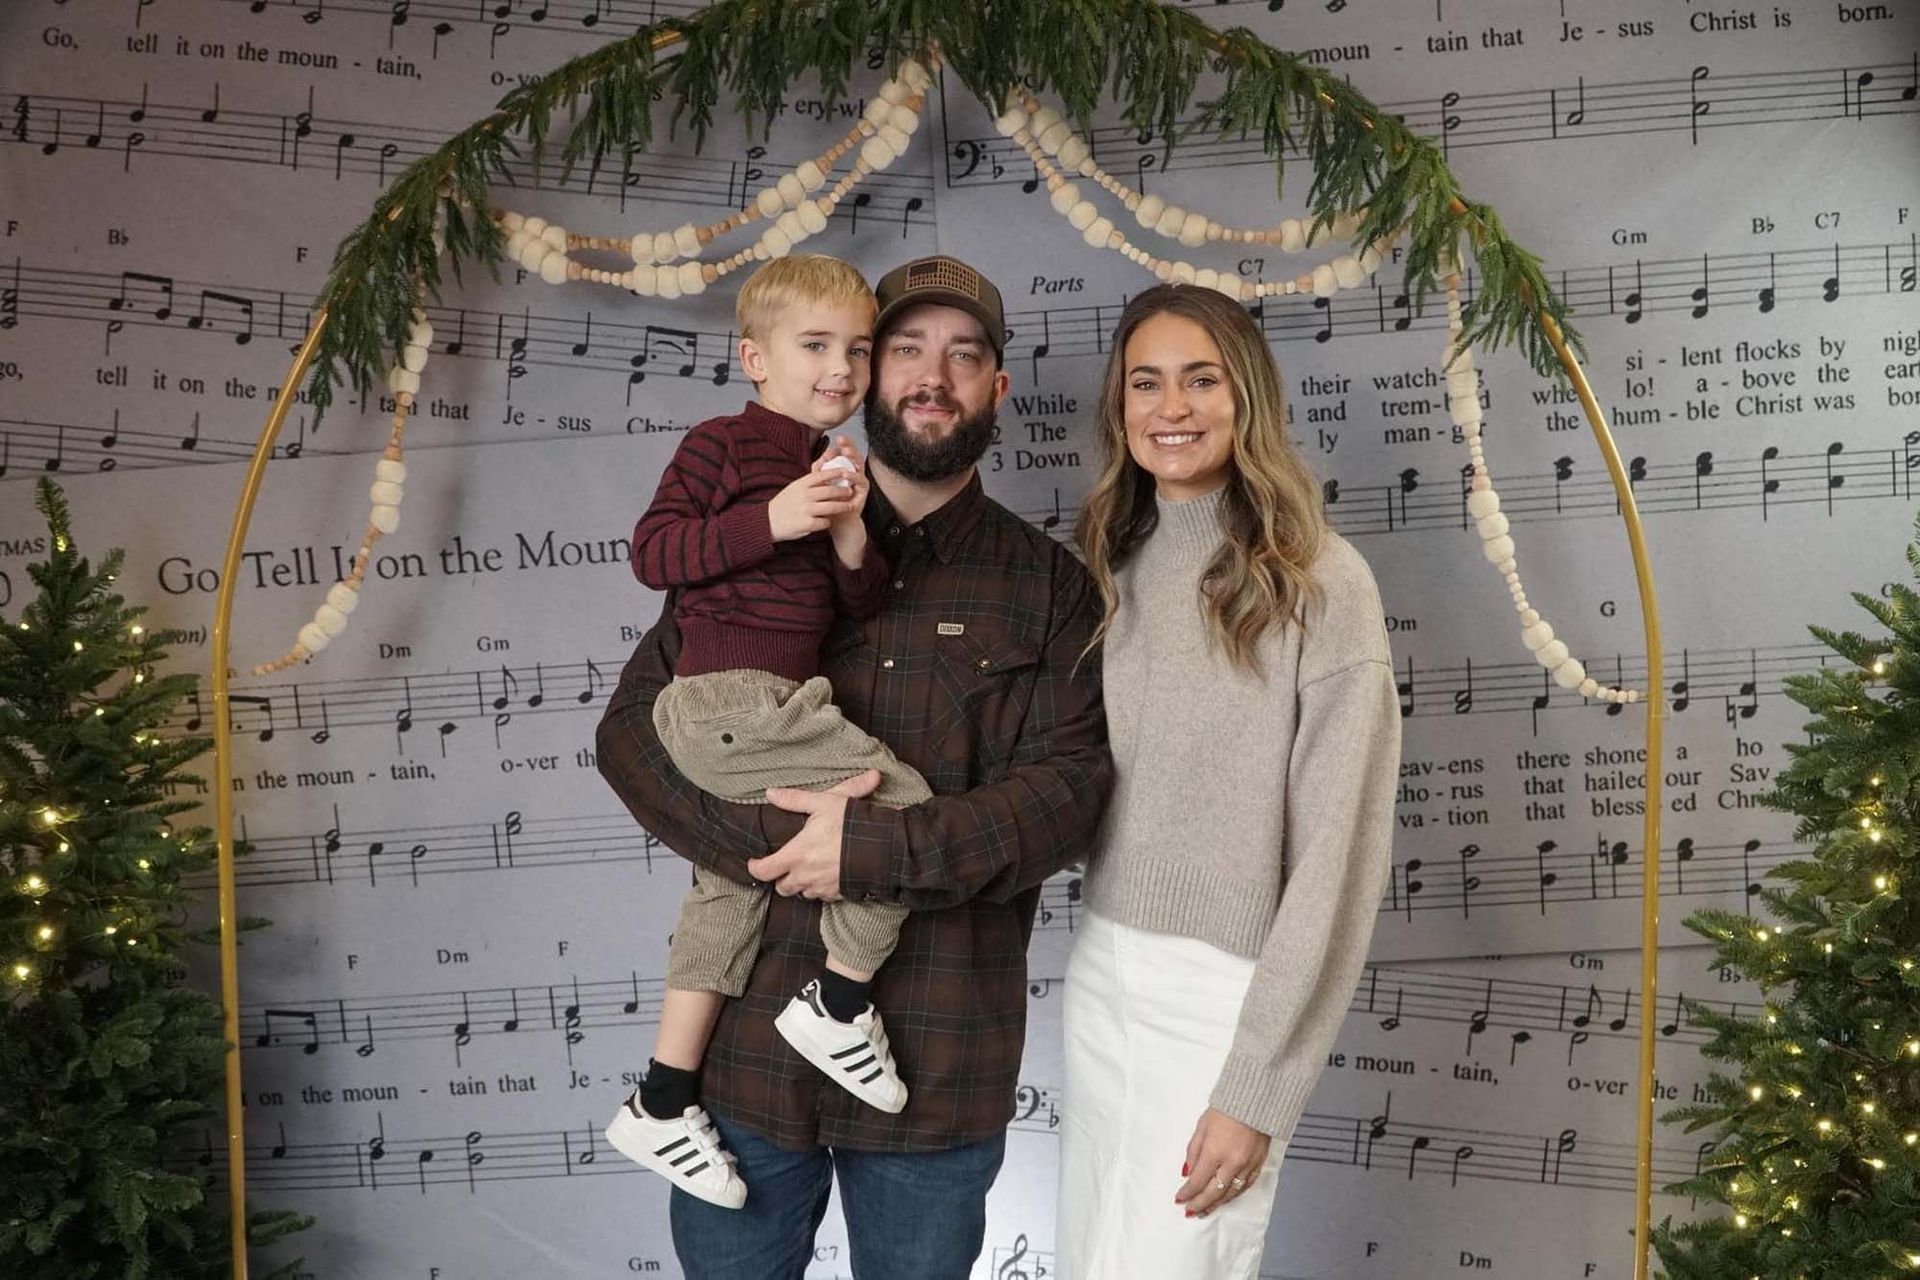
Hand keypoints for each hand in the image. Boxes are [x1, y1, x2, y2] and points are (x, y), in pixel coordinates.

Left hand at [746, 770, 879, 899]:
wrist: (882, 847)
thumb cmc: (850, 824)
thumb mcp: (823, 803)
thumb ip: (795, 799)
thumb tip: (771, 793)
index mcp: (796, 854)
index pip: (764, 871)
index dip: (755, 868)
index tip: (755, 862)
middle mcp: (805, 875)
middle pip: (781, 887)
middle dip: (780, 878)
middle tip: (785, 866)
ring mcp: (821, 887)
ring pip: (801, 893)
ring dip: (800, 884)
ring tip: (807, 869)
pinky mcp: (837, 894)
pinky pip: (821, 896)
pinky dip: (819, 888)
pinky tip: (826, 874)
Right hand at [769, 469, 855, 541]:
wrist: (768, 521)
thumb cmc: (783, 504)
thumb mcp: (793, 488)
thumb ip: (808, 483)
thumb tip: (826, 476)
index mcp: (800, 485)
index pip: (821, 475)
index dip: (835, 472)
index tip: (846, 471)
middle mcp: (804, 496)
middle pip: (830, 491)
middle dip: (843, 491)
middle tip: (850, 491)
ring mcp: (806, 510)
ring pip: (832, 507)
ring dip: (842, 507)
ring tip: (849, 506)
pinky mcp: (808, 524)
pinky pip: (825, 522)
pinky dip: (828, 522)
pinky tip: (828, 521)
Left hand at [819, 437, 870, 521]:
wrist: (836, 520)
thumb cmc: (829, 501)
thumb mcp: (821, 483)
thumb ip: (820, 470)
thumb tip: (821, 456)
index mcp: (844, 467)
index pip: (843, 452)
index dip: (839, 446)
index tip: (832, 443)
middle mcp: (853, 471)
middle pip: (853, 454)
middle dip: (848, 445)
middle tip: (842, 438)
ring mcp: (859, 480)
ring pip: (858, 464)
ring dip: (852, 456)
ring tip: (845, 452)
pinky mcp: (863, 490)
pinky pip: (860, 480)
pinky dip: (854, 476)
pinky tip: (846, 473)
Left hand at [1173, 1108, 1269, 1218]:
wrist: (1254, 1102)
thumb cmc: (1225, 1110)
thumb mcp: (1201, 1127)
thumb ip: (1193, 1152)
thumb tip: (1187, 1173)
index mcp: (1214, 1152)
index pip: (1198, 1181)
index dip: (1187, 1193)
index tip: (1179, 1199)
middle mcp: (1231, 1163)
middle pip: (1213, 1192)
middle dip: (1199, 1204)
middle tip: (1190, 1211)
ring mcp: (1247, 1166)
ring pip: (1230, 1193)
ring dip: (1216, 1204)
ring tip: (1205, 1210)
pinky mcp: (1259, 1164)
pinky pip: (1245, 1187)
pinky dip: (1234, 1195)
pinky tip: (1226, 1199)